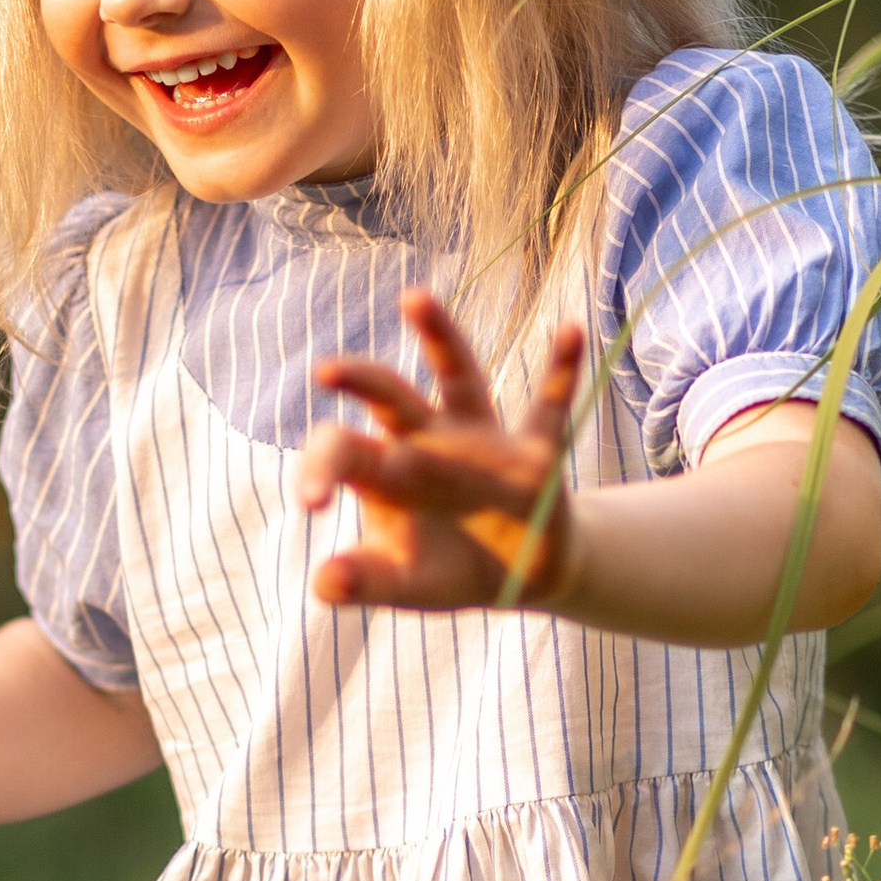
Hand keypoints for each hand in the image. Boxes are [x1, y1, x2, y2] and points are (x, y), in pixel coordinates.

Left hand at [295, 288, 585, 610]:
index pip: (344, 452)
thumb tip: (323, 582)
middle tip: (325, 369)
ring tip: (413, 298)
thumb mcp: (406, 583)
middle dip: (362, 381)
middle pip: (391, 398)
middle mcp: (429, 440)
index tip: (310, 503)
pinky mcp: (536, 455)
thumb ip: (367, 581)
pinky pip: (550, 408)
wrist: (519, 574)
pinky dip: (562, 371)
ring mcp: (483, 440)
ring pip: (458, 378)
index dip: (321, 469)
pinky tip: (571, 330)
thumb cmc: (449, 568)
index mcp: (386, 471)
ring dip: (439, 338)